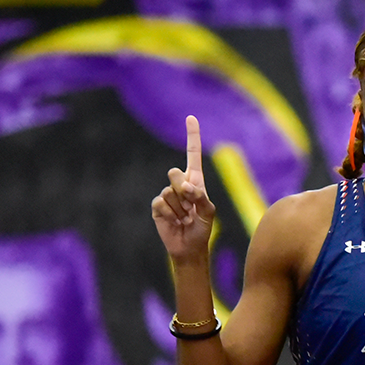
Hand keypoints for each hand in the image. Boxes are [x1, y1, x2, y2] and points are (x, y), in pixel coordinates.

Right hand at [151, 115, 215, 261]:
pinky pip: (161, 204)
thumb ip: (200, 197)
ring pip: (169, 192)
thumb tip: (185, 186)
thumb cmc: (202, 228)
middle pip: (174, 173)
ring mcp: (167, 195)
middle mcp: (180, 184)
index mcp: (195, 181)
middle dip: (183, 190)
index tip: (190, 117)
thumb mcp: (208, 212)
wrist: (189, 247)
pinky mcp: (157, 206)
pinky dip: (170, 214)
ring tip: (184, 218)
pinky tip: (174, 222)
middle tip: (190, 207)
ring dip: (180, 209)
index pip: (193, 155)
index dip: (192, 136)